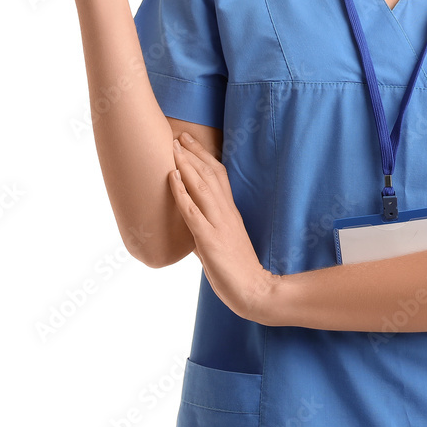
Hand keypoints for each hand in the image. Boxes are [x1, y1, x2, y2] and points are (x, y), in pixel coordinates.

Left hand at [169, 132, 278, 324]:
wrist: (254, 290)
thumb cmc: (237, 270)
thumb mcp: (223, 241)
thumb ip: (208, 229)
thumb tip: (190, 225)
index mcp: (230, 212)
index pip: (218, 175)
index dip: (204, 156)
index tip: (189, 141)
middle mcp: (226, 212)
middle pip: (210, 174)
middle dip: (193, 153)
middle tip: (178, 135)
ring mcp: (218, 224)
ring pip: (202, 187)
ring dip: (186, 166)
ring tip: (173, 148)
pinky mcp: (209, 239)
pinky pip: (193, 211)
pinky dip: (181, 192)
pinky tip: (172, 178)